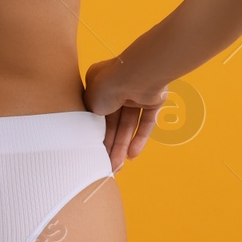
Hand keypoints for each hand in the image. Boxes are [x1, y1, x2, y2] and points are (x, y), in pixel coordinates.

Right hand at [83, 57, 167, 172]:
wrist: (135, 76)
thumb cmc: (107, 85)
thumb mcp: (88, 102)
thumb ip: (90, 115)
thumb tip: (92, 129)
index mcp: (99, 83)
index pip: (97, 112)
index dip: (97, 133)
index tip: (94, 150)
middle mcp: (118, 86)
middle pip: (114, 121)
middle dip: (111, 144)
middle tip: (107, 164)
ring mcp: (136, 93)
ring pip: (129, 124)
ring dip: (123, 145)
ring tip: (118, 165)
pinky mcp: (154, 99)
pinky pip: (146, 121)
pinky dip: (140, 138)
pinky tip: (133, 154)